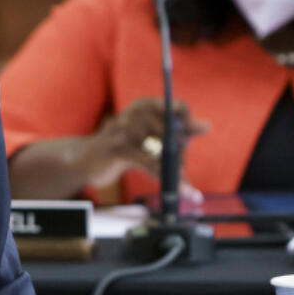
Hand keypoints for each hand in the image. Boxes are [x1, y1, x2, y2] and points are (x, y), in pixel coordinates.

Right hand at [85, 97, 209, 195]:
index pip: (178, 107)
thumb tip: (207, 125)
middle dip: (179, 154)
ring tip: (178, 181)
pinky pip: (150, 164)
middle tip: (179, 169)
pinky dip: (167, 178)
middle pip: (173, 133)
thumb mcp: (151, 136)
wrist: (86, 160)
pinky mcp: (116, 149)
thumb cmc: (123, 147)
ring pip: (163, 150)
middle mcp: (134, 113)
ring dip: (173, 169)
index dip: (188, 124)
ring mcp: (123, 130)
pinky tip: (180, 189)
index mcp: (144, 105)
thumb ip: (178, 131)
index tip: (190, 138)